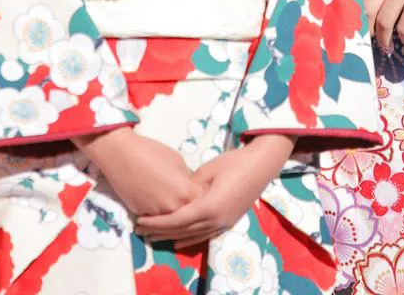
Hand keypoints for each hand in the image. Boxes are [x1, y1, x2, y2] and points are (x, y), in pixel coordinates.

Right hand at [73, 127, 201, 217]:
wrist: (123, 156)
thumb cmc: (152, 153)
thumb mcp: (177, 161)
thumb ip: (186, 178)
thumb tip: (189, 187)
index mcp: (186, 192)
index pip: (201, 200)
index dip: (202, 196)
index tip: (202, 191)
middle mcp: (174, 208)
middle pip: (188, 212)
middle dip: (189, 206)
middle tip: (187, 198)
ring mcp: (157, 215)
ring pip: (171, 217)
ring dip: (173, 212)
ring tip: (170, 199)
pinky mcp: (143, 216)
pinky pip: (156, 217)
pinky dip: (158, 213)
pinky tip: (156, 201)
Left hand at [137, 133, 294, 247]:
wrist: (263, 163)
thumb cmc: (235, 161)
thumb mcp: (208, 169)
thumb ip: (191, 186)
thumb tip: (181, 196)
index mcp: (209, 206)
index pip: (177, 220)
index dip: (157, 222)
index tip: (140, 221)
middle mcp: (216, 220)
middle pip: (182, 231)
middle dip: (160, 232)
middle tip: (141, 231)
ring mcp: (224, 223)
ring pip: (193, 236)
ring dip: (173, 237)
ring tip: (155, 238)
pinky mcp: (229, 221)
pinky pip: (205, 235)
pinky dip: (189, 239)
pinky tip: (179, 242)